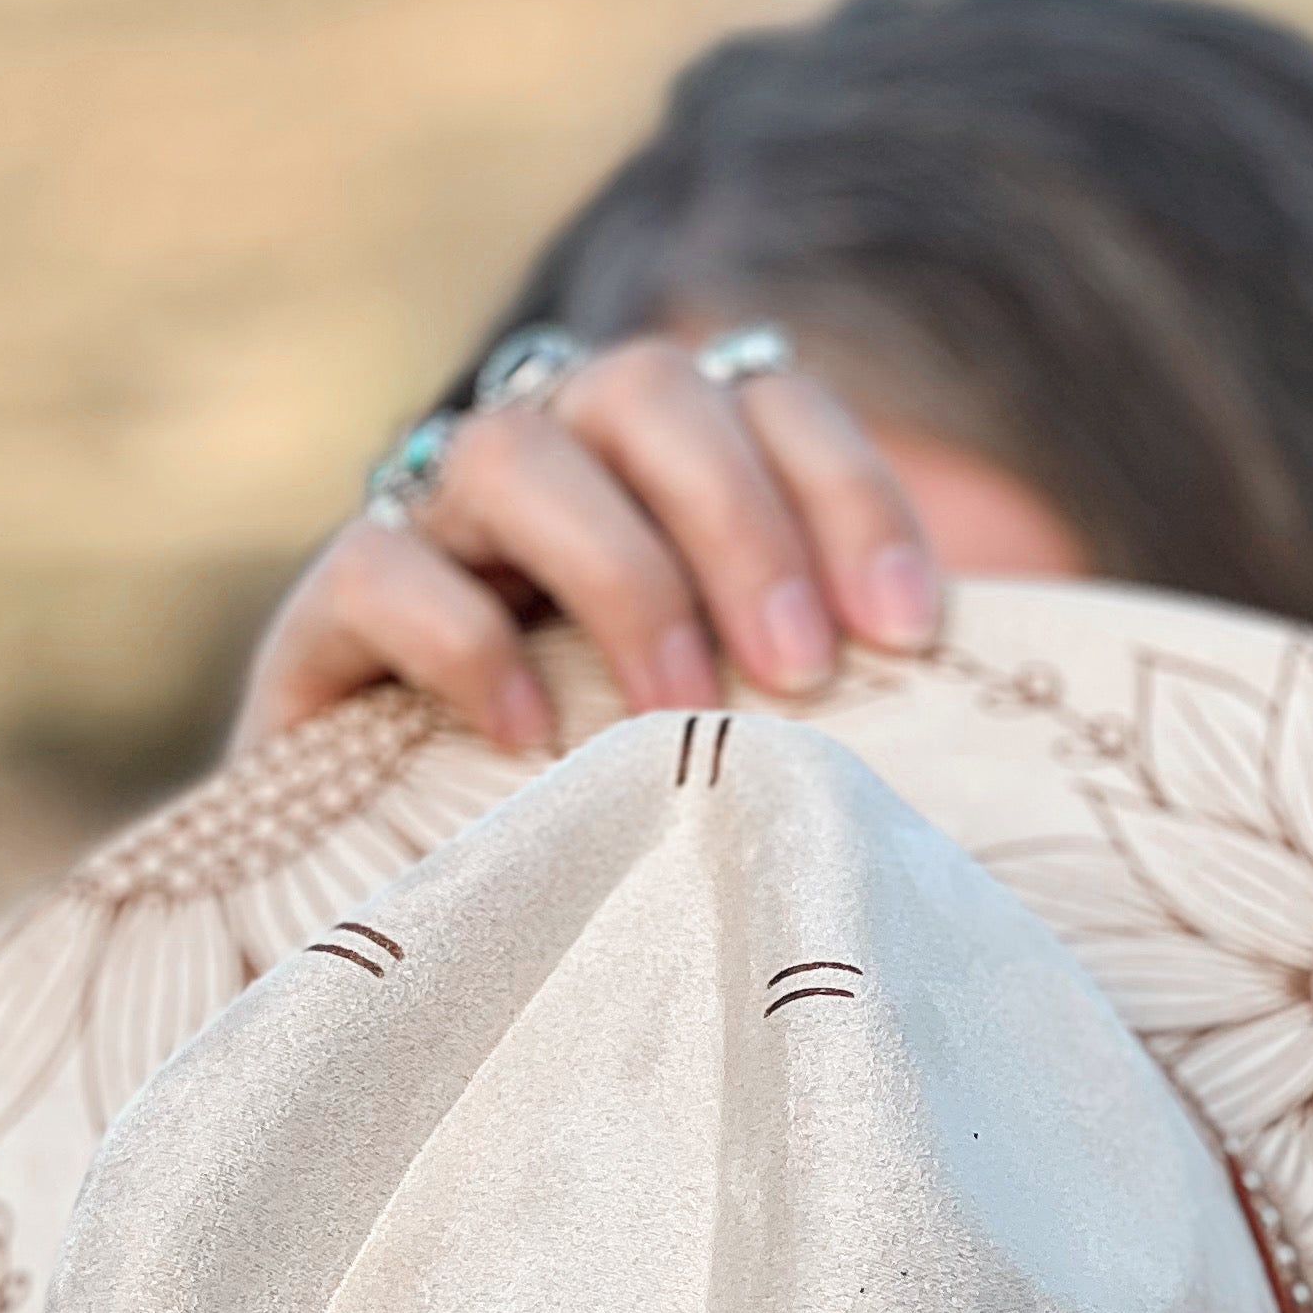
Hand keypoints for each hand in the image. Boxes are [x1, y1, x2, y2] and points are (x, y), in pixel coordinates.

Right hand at [232, 335, 943, 757]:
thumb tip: (991, 716)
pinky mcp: (321, 625)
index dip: (847, 489)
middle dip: (739, 519)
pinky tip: (530, 742)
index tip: (911, 633)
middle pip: (641, 388)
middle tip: (802, 668)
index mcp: (657, 473)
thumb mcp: (744, 744)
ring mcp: (429, 533)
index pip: (764, 395)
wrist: (411, 924)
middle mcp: (545, 470)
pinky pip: (380, 568)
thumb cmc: (622, 824)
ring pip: (509, 450)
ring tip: (676, 708)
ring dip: (619, 571)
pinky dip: (462, 639)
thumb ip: (832, 697)